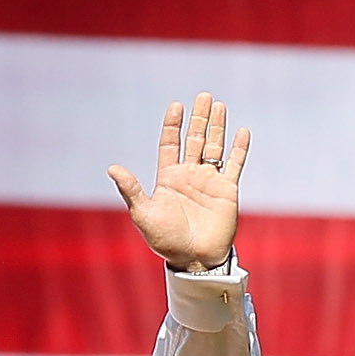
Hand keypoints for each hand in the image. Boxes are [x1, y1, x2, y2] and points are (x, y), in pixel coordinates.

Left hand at [108, 92, 249, 272]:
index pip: (170, 144)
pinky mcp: (227, 190)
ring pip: (214, 146)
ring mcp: (209, 181)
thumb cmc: (165, 241)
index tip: (175, 105)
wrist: (193, 259)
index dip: (172, 125)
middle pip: (195, 139)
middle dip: (198, 118)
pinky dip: (239, 148)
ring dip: (217, 126)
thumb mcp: (144, 215)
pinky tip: (242, 131)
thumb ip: (132, 190)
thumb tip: (112, 168)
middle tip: (202, 96)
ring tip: (219, 105)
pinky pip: (234, 164)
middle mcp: (189, 175)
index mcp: (168, 178)